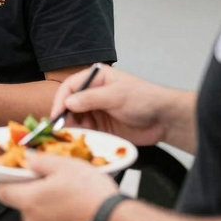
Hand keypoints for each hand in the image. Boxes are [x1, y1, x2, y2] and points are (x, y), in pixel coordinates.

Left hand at [0, 152, 119, 220]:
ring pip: (39, 219)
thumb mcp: (66, 165)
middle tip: (56, 184)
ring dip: (49, 210)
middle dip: (35, 194)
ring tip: (71, 200)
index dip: (7, 181)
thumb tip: (29, 159)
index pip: (1, 191)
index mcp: (29, 200)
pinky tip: (76, 215)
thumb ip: (41, 161)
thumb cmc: (92, 195)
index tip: (18, 175)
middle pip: (23, 205)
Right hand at [51, 65, 176, 146]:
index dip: (60, 100)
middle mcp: (93, 94)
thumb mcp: (116, 95)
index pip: (70, 87)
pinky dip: (82, 136)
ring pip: (76, 120)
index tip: (56, 114)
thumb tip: (68, 102)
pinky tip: (81, 141)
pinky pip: (86, 132)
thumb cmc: (143, 99)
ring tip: (72, 137)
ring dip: (72, 128)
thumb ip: (91, 98)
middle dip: (65, 117)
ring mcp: (97, 111)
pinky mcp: (102, 127)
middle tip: (60, 130)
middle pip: (70, 105)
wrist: (164, 119)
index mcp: (96, 79)